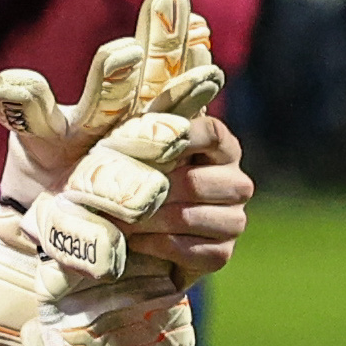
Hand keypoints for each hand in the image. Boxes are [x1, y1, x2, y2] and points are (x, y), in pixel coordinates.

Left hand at [121, 108, 250, 276]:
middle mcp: (235, 182)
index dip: (185, 136)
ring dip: (153, 221)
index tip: (152, 143)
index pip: (212, 133)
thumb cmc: (136, 182)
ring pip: (194, 218)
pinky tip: (136, 241)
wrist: (140, 236)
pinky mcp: (222, 253)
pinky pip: (194, 251)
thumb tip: (109, 92)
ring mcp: (233, 219)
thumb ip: (136, 127)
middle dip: (156, 191)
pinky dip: (160, 246)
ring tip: (122, 220)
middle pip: (200, 182)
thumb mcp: (133, 150)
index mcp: (221, 148)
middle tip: (120, 196)